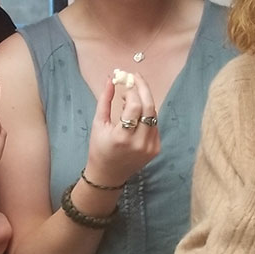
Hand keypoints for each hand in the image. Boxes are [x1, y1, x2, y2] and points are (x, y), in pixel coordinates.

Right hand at [83, 70, 161, 186]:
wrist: (108, 175)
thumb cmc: (99, 148)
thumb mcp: (98, 124)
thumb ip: (105, 100)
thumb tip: (111, 79)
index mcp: (122, 137)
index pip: (134, 107)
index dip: (131, 91)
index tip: (125, 83)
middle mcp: (139, 143)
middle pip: (149, 108)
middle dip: (143, 89)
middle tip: (136, 78)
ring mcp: (150, 147)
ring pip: (153, 115)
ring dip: (144, 102)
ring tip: (131, 98)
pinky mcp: (156, 149)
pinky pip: (155, 125)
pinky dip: (147, 115)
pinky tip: (136, 114)